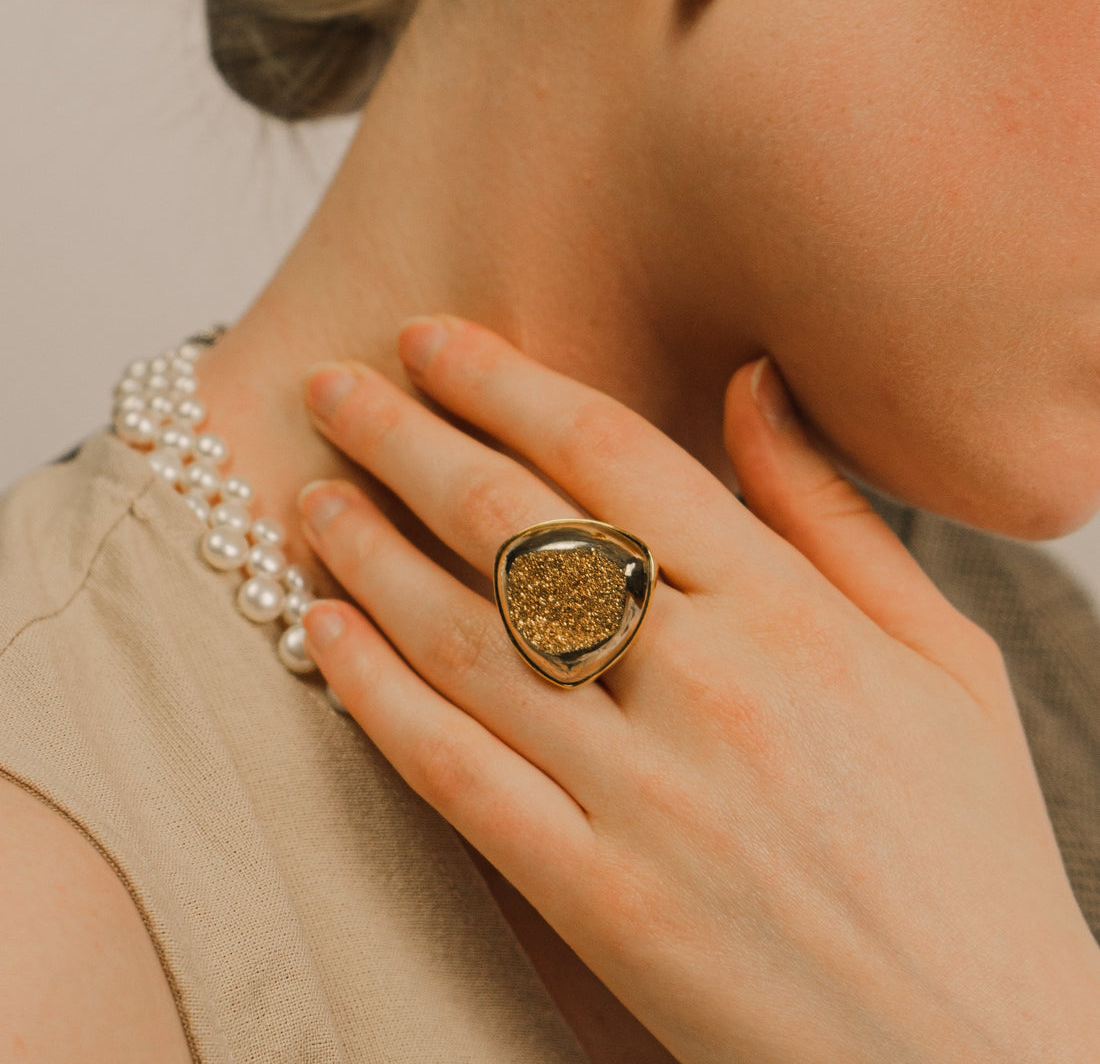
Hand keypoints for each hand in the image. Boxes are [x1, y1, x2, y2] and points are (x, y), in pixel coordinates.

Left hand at [296, 316, 1099, 1063]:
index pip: (613, 456)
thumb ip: (833, 513)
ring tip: (308, 495)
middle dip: (406, 438)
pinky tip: (324, 631)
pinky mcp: (602, 905)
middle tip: (332, 386)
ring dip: (368, 553)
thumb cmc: (971, 847)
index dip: (505, 383)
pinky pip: (459, 777)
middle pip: (516, 527)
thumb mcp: (944, 656)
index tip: (432, 339)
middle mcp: (712, 689)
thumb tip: (756, 379)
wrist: (986, 1053)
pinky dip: (376, 695)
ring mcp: (649, 802)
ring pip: (466, 640)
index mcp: (796, 615)